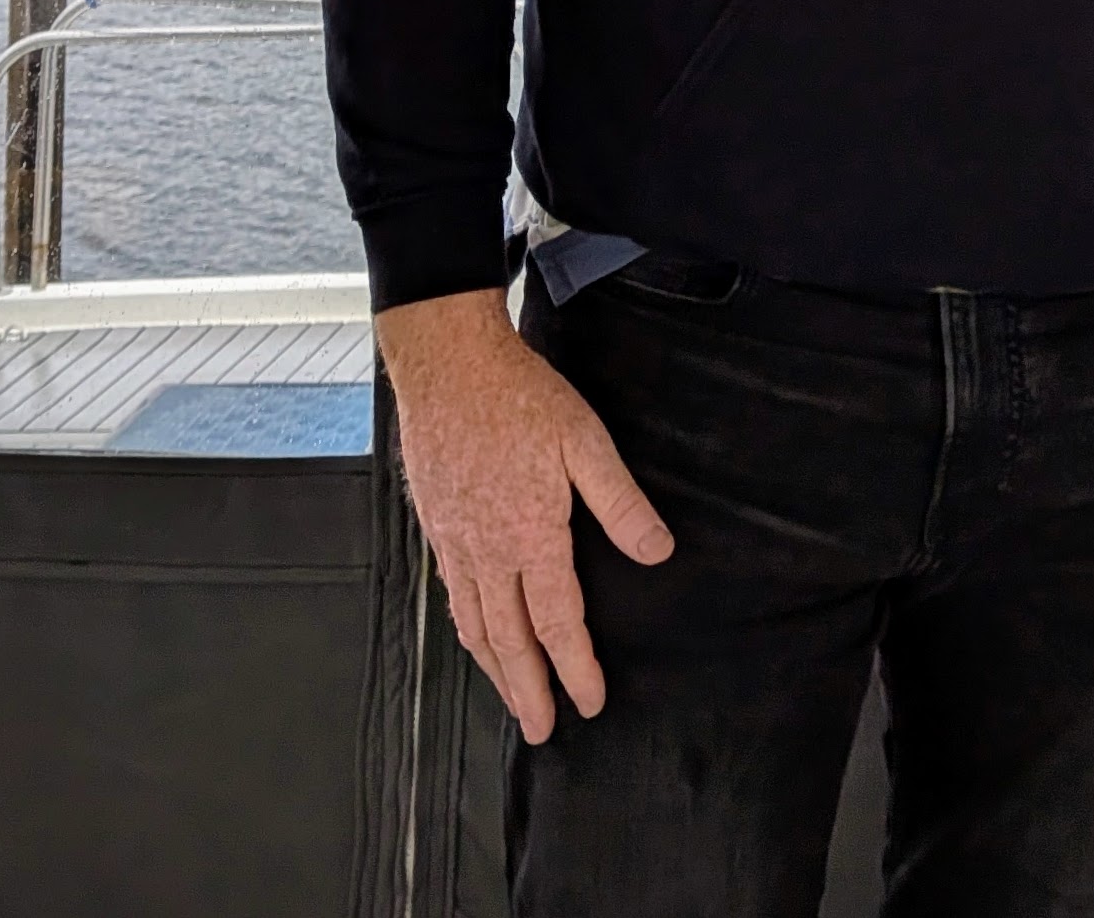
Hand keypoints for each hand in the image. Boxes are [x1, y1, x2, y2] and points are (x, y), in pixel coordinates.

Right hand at [376, 289, 674, 743]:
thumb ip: (620, 502)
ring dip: (494, 669)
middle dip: (529, 690)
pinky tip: (474, 634)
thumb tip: (657, 551)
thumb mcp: (586, 441)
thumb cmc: (519, 397)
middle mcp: (488, 550)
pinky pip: (451, 594)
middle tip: (542, 730)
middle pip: (510, 639)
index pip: (558, 622)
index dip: (576, 667)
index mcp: (531, 534)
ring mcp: (456, 540)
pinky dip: (466, 628)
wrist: (447, 364)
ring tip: (511, 699)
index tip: (590, 701)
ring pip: (474, 623)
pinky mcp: (436, 524)